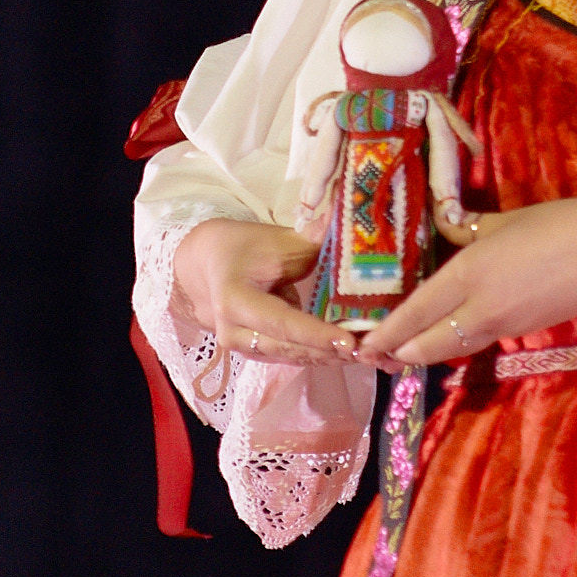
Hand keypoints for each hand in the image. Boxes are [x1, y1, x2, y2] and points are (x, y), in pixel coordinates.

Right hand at [173, 218, 358, 368]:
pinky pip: (291, 357)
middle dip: (331, 352)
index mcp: (235, 301)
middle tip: (372, 352)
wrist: (205, 265)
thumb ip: (313, 238)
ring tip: (368, 356)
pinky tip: (349, 353)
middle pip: (290, 348)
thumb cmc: (241, 248)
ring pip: (292, 358)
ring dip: (330, 358)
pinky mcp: (256, 353)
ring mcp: (243, 348)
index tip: (351, 341)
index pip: (282, 323)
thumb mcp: (274, 240)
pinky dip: (319, 355)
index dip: (317, 335)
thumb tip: (346, 219)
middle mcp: (234, 332)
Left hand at [358, 198, 576, 368]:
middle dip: (399, 354)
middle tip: (376, 356)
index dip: (387, 333)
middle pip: (428, 345)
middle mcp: (479, 308)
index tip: (364, 344)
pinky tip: (451, 334)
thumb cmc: (558, 224)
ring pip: (453, 349)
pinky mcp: (524, 331)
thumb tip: (448, 223)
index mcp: (468, 274)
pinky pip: (478, 342)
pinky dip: (457, 344)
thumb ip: (469, 227)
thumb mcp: (505, 221)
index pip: (416, 313)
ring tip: (405, 351)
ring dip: (427, 353)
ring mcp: (503, 325)